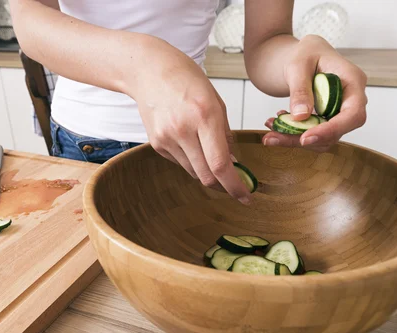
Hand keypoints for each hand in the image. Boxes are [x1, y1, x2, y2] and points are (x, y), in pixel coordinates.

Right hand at [132, 44, 251, 203]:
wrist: (149, 71)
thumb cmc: (187, 81)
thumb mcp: (216, 102)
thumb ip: (225, 135)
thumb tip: (234, 164)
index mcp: (205, 116)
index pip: (221, 164)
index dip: (235, 186)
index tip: (246, 197)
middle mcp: (184, 130)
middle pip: (206, 176)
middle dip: (223, 186)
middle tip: (235, 186)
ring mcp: (167, 138)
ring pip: (193, 172)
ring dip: (207, 172)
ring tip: (211, 157)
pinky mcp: (157, 143)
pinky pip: (180, 162)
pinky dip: (191, 161)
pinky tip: (190, 142)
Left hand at [263, 35, 367, 151]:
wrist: (301, 56)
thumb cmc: (305, 53)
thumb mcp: (298, 65)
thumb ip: (300, 89)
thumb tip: (301, 116)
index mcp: (353, 81)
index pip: (353, 114)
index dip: (332, 129)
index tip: (305, 138)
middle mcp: (351, 100)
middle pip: (337, 131)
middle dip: (305, 139)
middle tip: (273, 138)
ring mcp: (340, 112)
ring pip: (323, 138)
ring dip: (294, 139)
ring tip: (270, 129)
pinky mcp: (326, 120)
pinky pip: (313, 134)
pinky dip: (292, 134)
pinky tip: (275, 124)